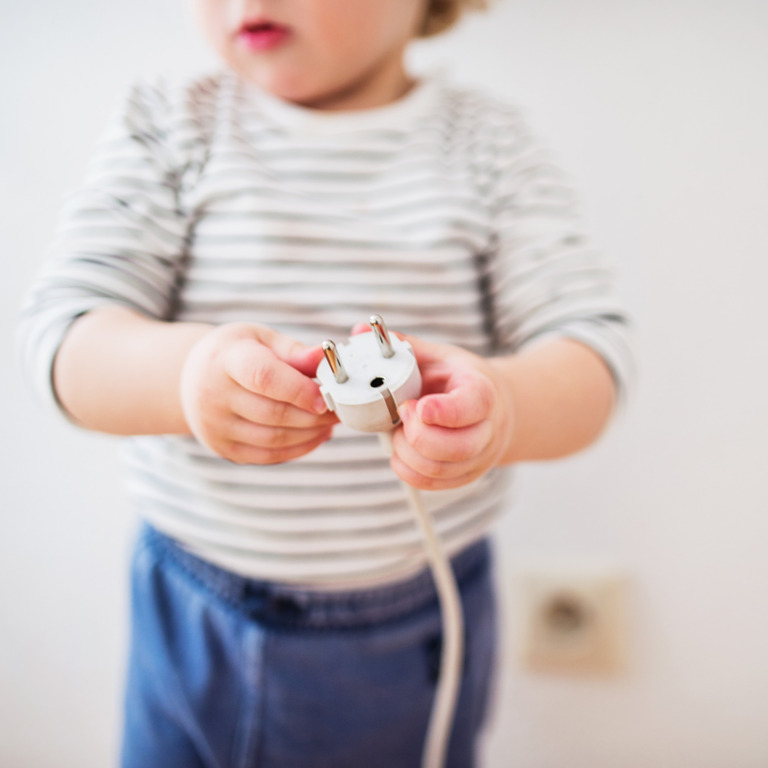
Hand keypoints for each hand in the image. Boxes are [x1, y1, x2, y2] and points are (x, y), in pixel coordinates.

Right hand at [180, 323, 336, 463]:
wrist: (190, 378)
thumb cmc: (234, 354)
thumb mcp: (260, 340)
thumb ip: (294, 351)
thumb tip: (326, 356)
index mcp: (225, 360)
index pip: (263, 377)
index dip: (299, 390)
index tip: (327, 396)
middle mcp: (214, 396)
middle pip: (274, 413)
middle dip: (316, 415)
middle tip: (341, 408)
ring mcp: (216, 427)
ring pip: (275, 439)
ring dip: (312, 433)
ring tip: (331, 421)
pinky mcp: (223, 449)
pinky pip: (270, 455)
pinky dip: (299, 448)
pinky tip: (316, 435)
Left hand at [389, 335, 515, 490]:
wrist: (492, 409)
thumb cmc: (457, 379)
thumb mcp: (436, 357)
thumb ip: (401, 346)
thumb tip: (359, 331)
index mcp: (482, 392)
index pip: (471, 407)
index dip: (442, 412)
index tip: (414, 407)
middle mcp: (487, 430)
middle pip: (455, 447)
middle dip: (415, 435)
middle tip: (401, 415)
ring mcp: (478, 458)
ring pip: (438, 469)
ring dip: (406, 453)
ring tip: (399, 431)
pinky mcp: (464, 477)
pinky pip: (431, 484)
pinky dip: (407, 469)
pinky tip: (401, 449)